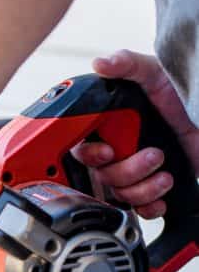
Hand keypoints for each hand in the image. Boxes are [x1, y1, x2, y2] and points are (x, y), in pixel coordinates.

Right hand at [73, 50, 198, 218]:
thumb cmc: (187, 95)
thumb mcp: (156, 74)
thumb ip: (127, 64)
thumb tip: (100, 63)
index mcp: (110, 126)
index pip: (82, 148)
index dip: (91, 154)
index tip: (109, 151)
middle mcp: (118, 149)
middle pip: (101, 174)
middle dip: (127, 170)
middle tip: (153, 155)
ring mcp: (134, 170)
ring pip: (120, 193)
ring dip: (144, 187)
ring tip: (165, 170)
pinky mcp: (151, 186)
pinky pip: (138, 208)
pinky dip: (150, 204)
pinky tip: (163, 190)